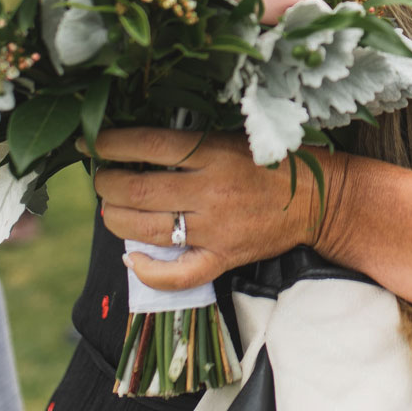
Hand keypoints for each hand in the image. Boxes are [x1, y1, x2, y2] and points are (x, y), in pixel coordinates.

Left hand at [91, 127, 344, 291]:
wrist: (320, 198)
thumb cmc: (274, 159)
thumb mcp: (235, 136)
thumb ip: (193, 141)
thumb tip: (137, 143)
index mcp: (214, 153)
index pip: (147, 145)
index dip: (110, 143)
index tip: (91, 143)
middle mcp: (211, 191)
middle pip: (138, 190)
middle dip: (106, 184)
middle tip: (100, 179)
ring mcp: (216, 229)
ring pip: (148, 230)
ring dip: (116, 219)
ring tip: (110, 209)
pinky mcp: (224, 257)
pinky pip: (179, 274)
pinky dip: (148, 270)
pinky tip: (132, 258)